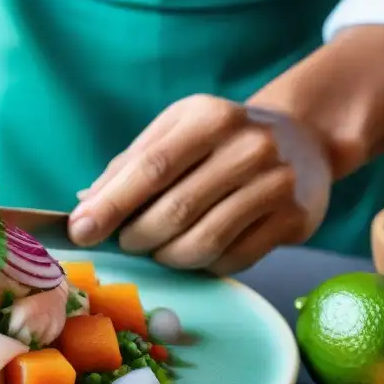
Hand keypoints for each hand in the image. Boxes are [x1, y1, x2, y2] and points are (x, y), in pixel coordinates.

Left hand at [69, 95, 332, 274]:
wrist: (303, 140)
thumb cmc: (219, 140)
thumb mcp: (174, 133)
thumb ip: (128, 166)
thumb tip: (84, 207)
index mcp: (210, 118)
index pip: (151, 168)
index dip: (111, 205)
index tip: (80, 231)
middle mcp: (249, 147)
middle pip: (175, 212)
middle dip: (136, 237)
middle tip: (126, 243)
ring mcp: (277, 184)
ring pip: (203, 244)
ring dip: (167, 257)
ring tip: (159, 248)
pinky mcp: (295, 220)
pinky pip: (232, 260)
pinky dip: (203, 265)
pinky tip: (199, 250)